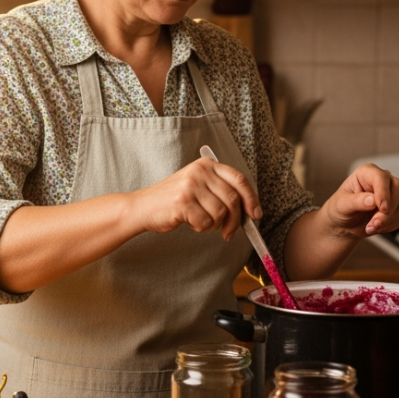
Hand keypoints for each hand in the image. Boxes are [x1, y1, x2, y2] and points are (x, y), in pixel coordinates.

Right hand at [129, 157, 261, 239]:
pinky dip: (200, 227)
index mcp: (207, 165)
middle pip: (233, 199)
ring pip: (221, 213)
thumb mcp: (198, 186)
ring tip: (200, 220)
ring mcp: (191, 185)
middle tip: (229, 232)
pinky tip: (189, 221)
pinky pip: (206, 222)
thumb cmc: (173, 201)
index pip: (239, 180)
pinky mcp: (183, 201)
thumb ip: (221, 191)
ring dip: (214, 225)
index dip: (252, 199)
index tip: (256, 214)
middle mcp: (200, 171)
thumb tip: (250, 210)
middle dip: (235, 221)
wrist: (143, 207)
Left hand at [321, 163, 398, 237]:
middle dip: (388, 210)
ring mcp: (392, 193)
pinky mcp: (397, 207)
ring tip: (371, 227)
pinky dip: (392, 225)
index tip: (382, 208)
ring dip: (388, 220)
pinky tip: (378, 227)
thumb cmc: (340, 209)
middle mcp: (382, 180)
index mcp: (367, 173)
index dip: (384, 192)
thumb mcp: (341, 205)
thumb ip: (356, 201)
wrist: (344, 225)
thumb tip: (372, 200)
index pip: (381, 177)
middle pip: (398, 188)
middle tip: (374, 223)